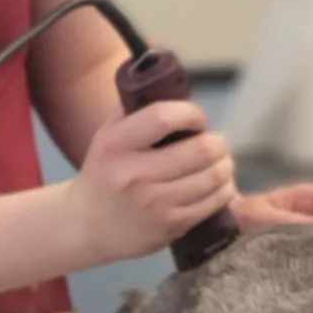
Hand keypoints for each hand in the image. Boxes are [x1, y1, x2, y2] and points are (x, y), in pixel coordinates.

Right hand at [67, 101, 237, 261]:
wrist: (87, 226)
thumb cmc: (104, 173)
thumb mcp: (106, 136)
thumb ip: (134, 109)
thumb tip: (172, 86)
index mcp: (115, 145)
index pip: (164, 117)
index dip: (191, 113)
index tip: (197, 119)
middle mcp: (134, 175)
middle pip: (201, 150)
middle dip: (217, 142)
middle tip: (214, 142)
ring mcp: (155, 204)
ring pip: (214, 176)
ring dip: (225, 165)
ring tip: (219, 162)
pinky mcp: (171, 226)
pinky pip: (214, 202)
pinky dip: (224, 189)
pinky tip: (217, 184)